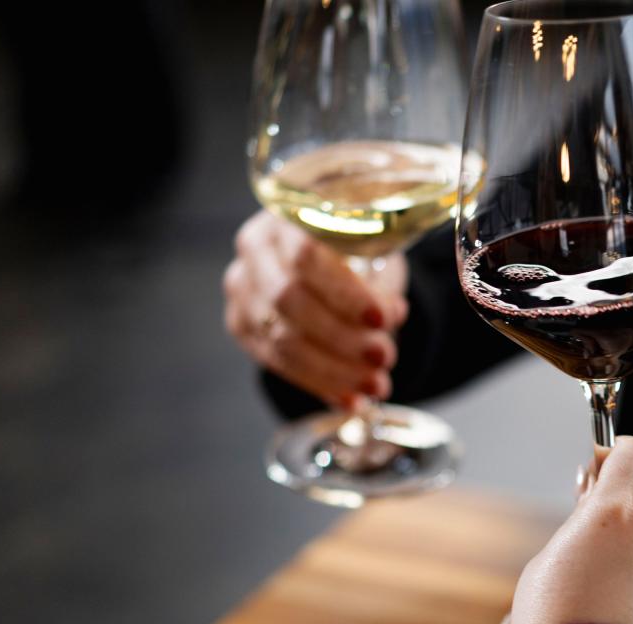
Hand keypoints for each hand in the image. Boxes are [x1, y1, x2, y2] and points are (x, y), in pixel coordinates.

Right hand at [223, 211, 410, 407]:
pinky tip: (351, 398)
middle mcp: (254, 248)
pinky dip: (319, 385)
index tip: (383, 319)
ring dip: (333, 370)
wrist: (327, 258)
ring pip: (281, 339)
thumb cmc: (355, 246)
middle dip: (342, 338)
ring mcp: (242, 288)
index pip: (307, 255)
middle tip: (384, 358)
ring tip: (376, 385)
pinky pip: (276, 363)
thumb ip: (379, 278)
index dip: (345, 292)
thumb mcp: (376, 246)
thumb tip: (390, 314)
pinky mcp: (241, 324)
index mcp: (287, 215)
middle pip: (289, 300)